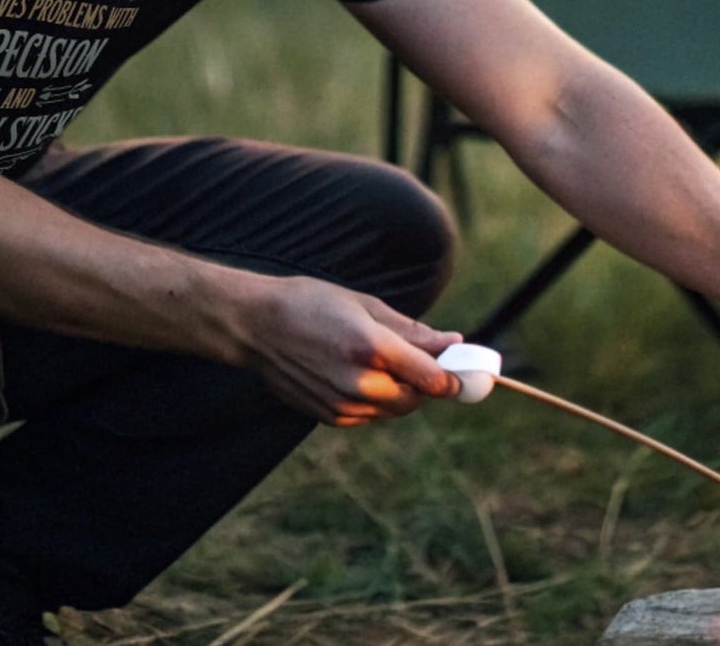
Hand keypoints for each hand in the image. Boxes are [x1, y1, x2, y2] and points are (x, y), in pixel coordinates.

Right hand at [237, 275, 461, 424]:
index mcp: (370, 348)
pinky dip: (378, 399)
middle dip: (428, 382)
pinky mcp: (330, 417)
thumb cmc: (311, 302)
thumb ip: (411, 330)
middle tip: (427, 359)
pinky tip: (360, 372)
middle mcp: (359, 383)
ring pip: (394, 409)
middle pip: (417, 398)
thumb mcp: (364, 304)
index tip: (463, 368)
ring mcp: (343, 405)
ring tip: (384, 359)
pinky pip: (370, 414)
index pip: (431, 378)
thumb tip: (452, 342)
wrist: (256, 325)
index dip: (453, 375)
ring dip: (403, 390)